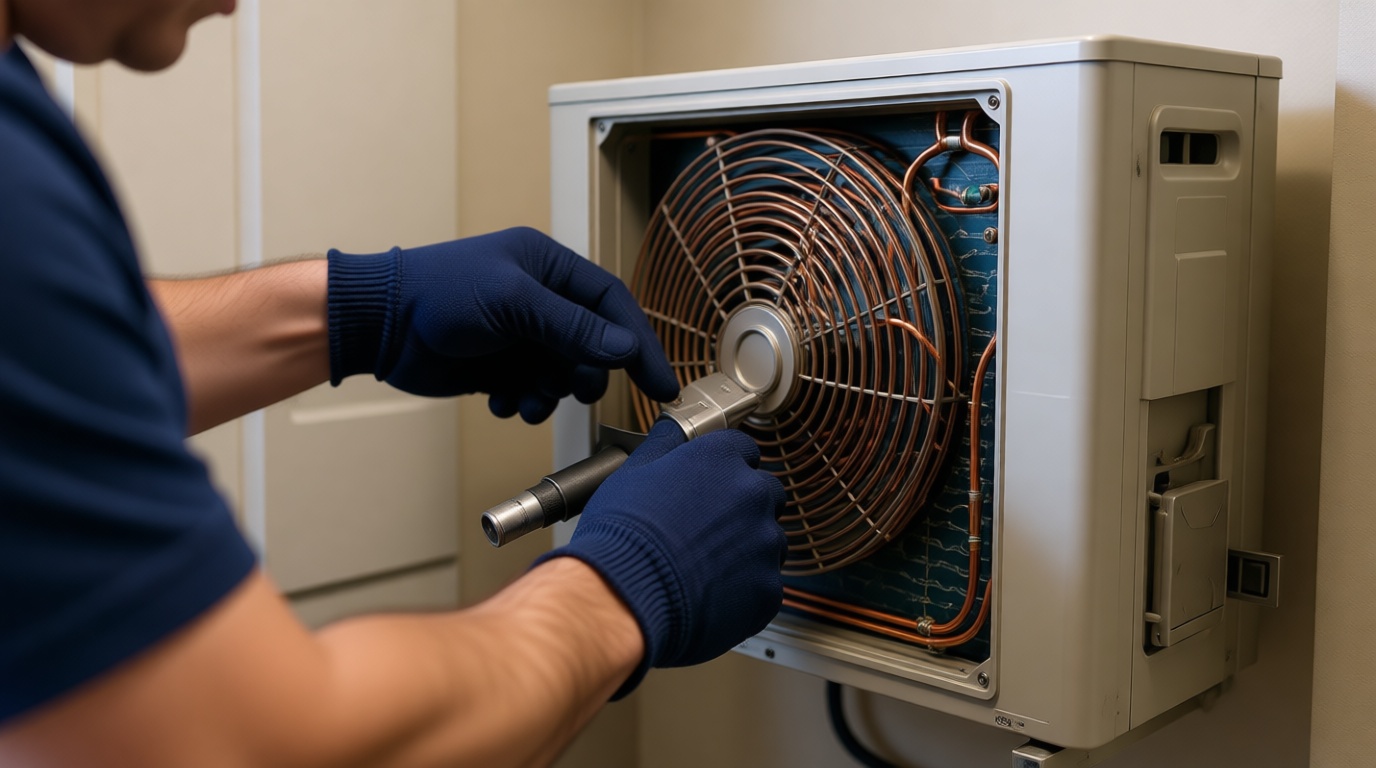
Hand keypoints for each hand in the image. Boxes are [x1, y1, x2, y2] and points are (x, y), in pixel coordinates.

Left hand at [326, 227, 678, 421]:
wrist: (379, 325)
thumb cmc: (437, 294)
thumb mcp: (513, 302)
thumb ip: (572, 326)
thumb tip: (623, 348)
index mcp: (548, 267)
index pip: (612, 304)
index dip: (639, 342)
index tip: (660, 382)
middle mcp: (539, 299)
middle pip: (592, 345)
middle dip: (585, 374)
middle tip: (573, 390)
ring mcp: (519, 333)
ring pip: (562, 374)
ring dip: (550, 395)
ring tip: (526, 400)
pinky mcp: (499, 364)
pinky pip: (531, 390)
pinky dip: (523, 402)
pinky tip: (501, 400)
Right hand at [536, 419, 787, 697]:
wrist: (623, 596)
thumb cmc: (622, 537)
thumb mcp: (633, 472)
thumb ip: (665, 443)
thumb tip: (672, 428)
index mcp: (722, 459)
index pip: (743, 450)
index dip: (725, 468)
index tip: (712, 483)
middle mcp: (752, 495)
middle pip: (764, 494)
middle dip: (742, 508)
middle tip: (706, 529)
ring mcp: (764, 543)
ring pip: (769, 541)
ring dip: (746, 549)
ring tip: (704, 565)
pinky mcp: (767, 588)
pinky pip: (765, 584)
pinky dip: (744, 589)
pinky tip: (711, 592)